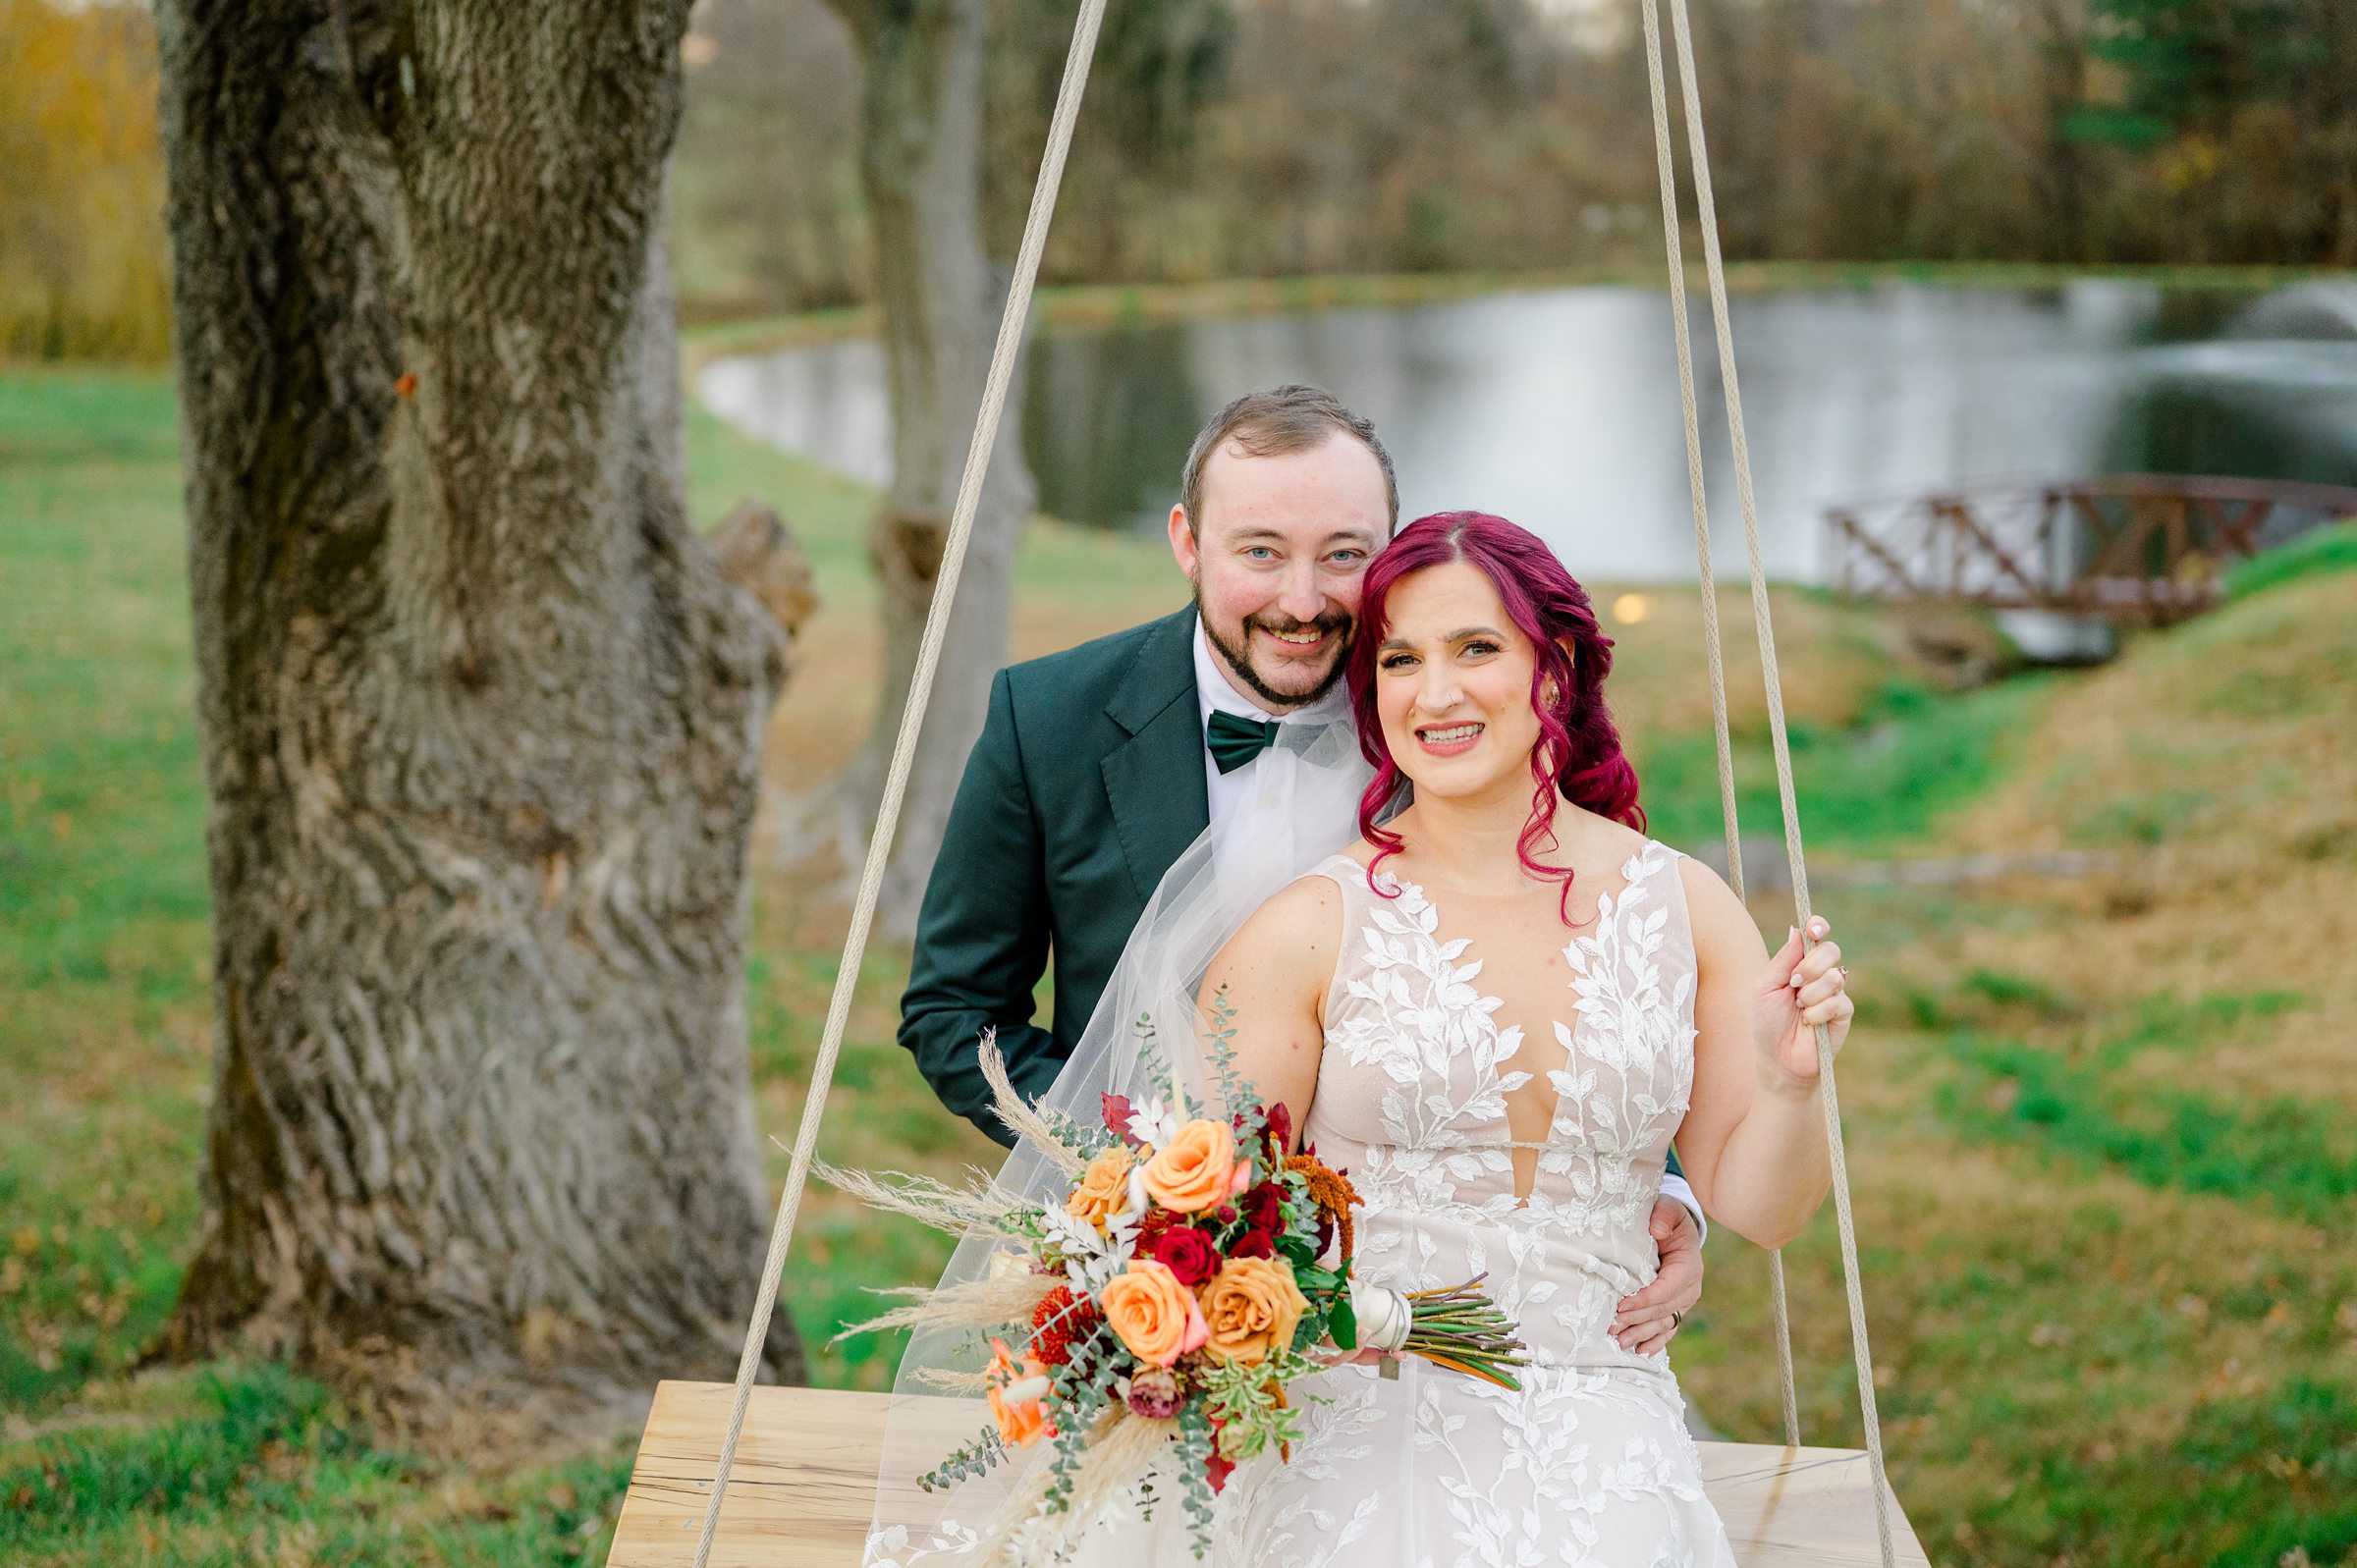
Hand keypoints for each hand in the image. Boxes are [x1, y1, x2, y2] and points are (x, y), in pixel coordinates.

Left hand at [1611, 1197, 1702, 1355]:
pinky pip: (1667, 1328)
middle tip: (1611, 1326)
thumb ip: (1664, 1215)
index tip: (1622, 1305)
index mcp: (1689, 1266)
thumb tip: (1656, 1230)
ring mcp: (1684, 1301)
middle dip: (1637, 1319)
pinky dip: (1654, 1342)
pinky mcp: (1675, 1308)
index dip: (1646, 1298)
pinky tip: (1639, 1352)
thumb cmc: (1669, 1217)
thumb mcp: (1668, 1208)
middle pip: (1662, 1309)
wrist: (1677, 1228)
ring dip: (1641, 1334)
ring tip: (1619, 1342)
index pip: (1668, 1287)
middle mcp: (1690, 1288)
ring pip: (1663, 1323)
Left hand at [1752, 915, 1852, 1090]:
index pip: (1816, 935)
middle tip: (1795, 982)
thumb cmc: (1767, 1022)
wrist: (1777, 1058)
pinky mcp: (1844, 1013)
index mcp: (1800, 962)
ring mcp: (1834, 992)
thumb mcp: (1765, 987)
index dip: (1818, 926)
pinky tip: (1808, 1023)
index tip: (1814, 929)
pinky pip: (1838, 1001)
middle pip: (1831, 950)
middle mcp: (1820, 973)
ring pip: (1834, 976)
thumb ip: (1783, 960)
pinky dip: (1817, 1013)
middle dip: (1811, 965)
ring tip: (1799, 1010)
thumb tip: (1797, 930)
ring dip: (1810, 995)